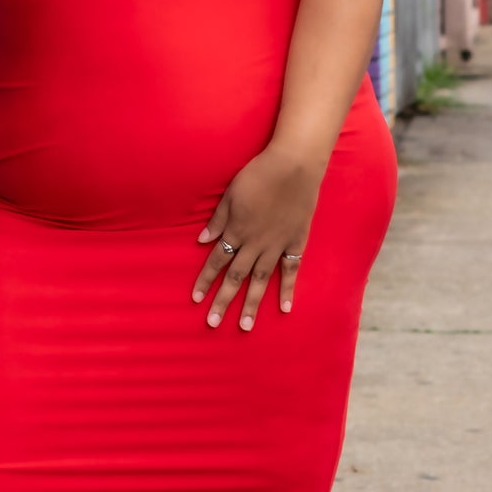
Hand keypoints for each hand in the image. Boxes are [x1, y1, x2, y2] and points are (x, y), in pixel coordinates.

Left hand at [191, 148, 320, 329]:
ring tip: (245, 326)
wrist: (294, 165)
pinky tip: (285, 309)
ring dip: (251, 304)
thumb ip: (217, 220)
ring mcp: (276, 245)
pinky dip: (287, 290)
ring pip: (260, 280)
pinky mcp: (295, 242)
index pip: (216, 261)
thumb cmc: (258, 174)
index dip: (205, 280)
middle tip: (213, 323)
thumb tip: (201, 241)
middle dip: (223, 300)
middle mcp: (254, 243)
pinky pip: (290, 270)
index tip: (196, 299)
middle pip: (235, 277)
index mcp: (236, 230)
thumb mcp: (231, 194)